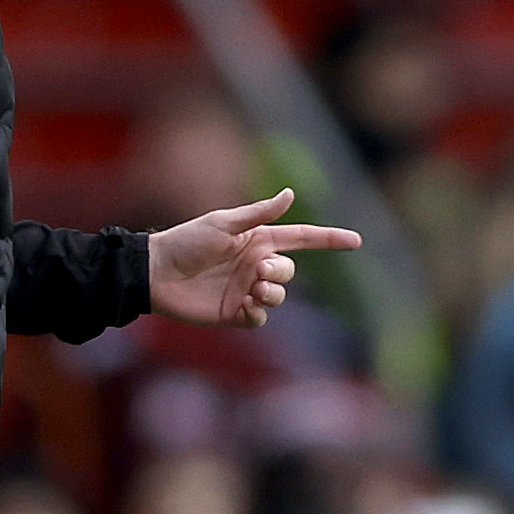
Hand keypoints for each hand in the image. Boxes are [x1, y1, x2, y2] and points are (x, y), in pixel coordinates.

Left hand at [148, 187, 361, 328]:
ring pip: (279, 296)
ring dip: (271, 293)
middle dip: (281, 272)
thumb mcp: (224, 223)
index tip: (356, 241)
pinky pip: (260, 318)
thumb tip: (291, 194)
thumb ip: (259, 214)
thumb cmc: (186, 241)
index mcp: (257, 240)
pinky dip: (256, 313)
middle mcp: (255, 264)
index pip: (302, 239)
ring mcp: (246, 290)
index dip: (329, 239)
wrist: (156, 272)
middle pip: (290, 271)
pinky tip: (241, 306)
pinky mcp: (234, 313)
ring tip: (252, 290)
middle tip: (259, 272)